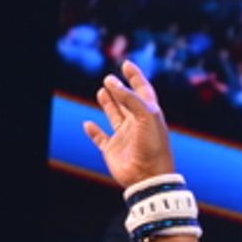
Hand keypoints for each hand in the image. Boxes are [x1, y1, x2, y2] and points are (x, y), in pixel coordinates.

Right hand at [82, 60, 176, 187]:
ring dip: (108, 104)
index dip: (135, 77)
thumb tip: (111, 82)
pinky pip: (100, 139)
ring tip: (101, 91)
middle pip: (127, 102)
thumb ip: (130, 97)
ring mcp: (125, 137)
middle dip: (119, 89)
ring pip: (114, 116)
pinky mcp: (113, 150)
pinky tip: (88, 124)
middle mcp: (137, 124)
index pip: (143, 90)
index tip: (126, 64)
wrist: (148, 177)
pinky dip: (93, 132)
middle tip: (109, 78)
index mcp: (149, 114)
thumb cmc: (153, 146)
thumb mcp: (146, 115)